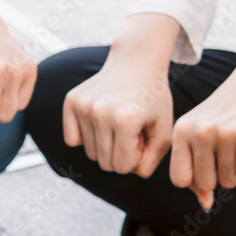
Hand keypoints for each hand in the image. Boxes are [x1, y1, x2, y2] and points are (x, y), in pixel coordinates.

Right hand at [63, 50, 172, 176]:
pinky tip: (100, 122)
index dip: (135, 157)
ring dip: (105, 145)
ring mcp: (83, 106)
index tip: (142, 137)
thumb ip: (150, 161)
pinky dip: (86, 137)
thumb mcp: (164, 131)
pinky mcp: (71, 101)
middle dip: (120, 154)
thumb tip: (129, 172)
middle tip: (131, 132)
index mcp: (125, 121)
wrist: (136, 63)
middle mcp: (100, 113)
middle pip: (105, 163)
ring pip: (89, 153)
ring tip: (118, 125)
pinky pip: (72, 140)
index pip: (122, 167)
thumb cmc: (153, 100)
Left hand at [170, 59, 235, 209]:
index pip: (180, 180)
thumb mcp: (201, 134)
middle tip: (227, 155)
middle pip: (205, 184)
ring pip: (227, 181)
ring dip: (235, 171)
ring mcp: (224, 132)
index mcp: (181, 131)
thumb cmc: (227, 113)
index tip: (207, 168)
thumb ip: (196, 170)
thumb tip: (205, 204)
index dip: (195, 181)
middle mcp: (199, 131)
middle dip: (218, 178)